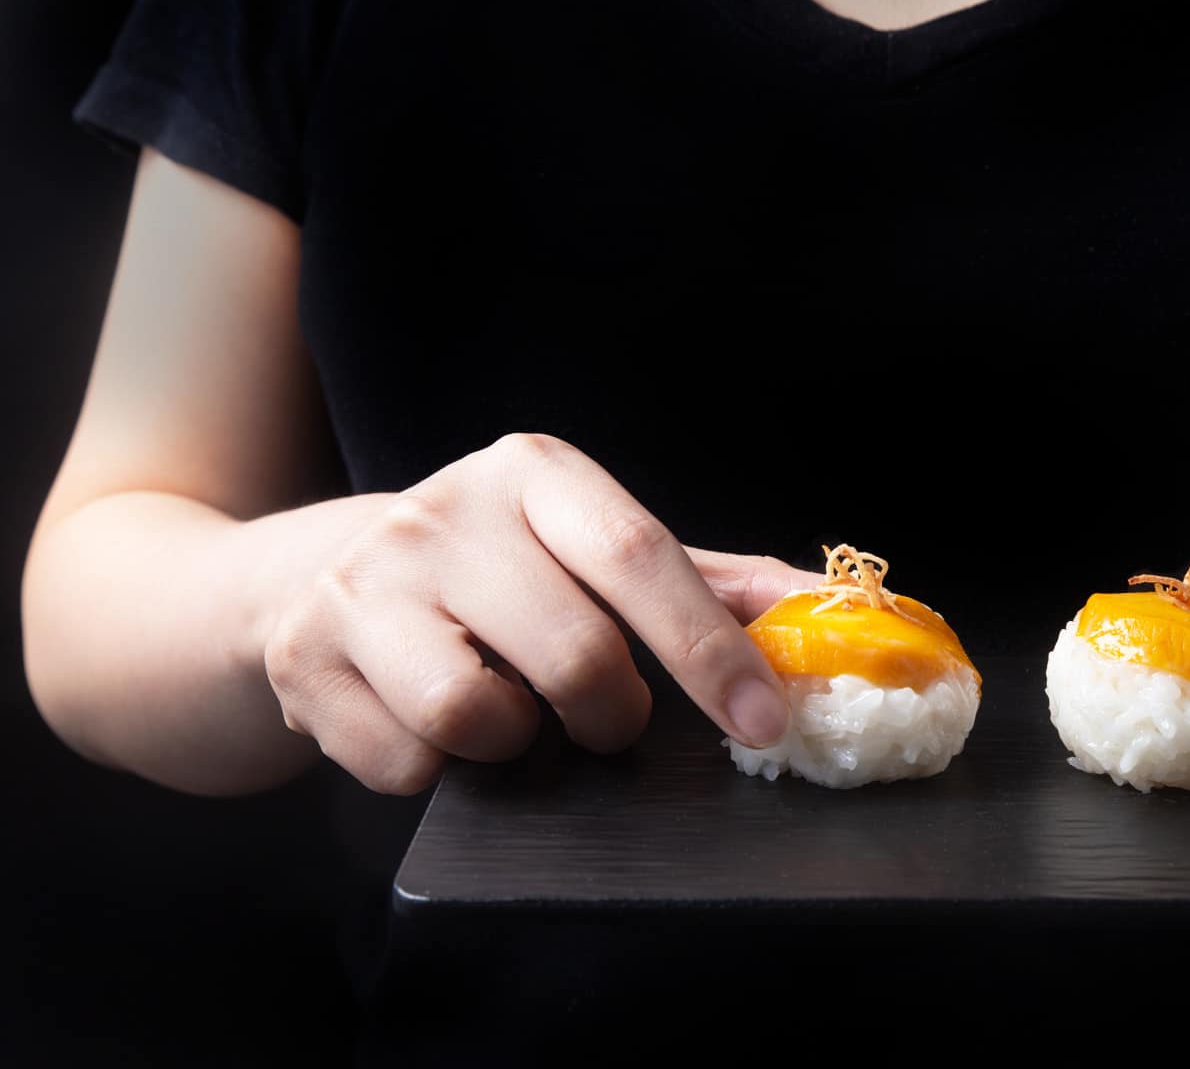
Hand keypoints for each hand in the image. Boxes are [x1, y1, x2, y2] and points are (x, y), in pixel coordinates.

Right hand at [262, 433, 812, 792]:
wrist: (316, 576)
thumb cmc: (498, 572)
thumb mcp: (596, 553)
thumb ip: (713, 582)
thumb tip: (829, 611)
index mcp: (535, 476)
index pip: (642, 557)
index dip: (711, 649)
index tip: (765, 720)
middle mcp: (442, 512)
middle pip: (574, 655)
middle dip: (612, 714)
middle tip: (605, 717)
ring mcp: (364, 582)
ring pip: (477, 717)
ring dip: (516, 743)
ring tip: (507, 710)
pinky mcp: (304, 656)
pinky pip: (406, 764)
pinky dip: (437, 769)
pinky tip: (427, 724)